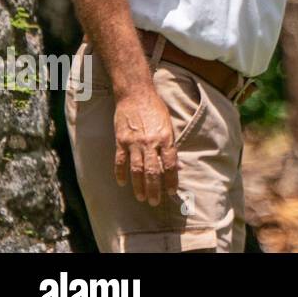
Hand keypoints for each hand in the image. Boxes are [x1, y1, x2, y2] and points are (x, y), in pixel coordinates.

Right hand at [113, 87, 178, 205]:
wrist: (135, 94)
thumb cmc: (155, 109)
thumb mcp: (168, 124)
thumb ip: (170, 144)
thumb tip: (177, 164)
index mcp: (166, 138)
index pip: (170, 164)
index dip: (171, 180)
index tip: (171, 192)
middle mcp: (151, 142)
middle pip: (153, 171)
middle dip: (154, 188)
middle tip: (155, 202)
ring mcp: (135, 142)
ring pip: (137, 170)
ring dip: (139, 186)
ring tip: (141, 197)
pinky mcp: (121, 141)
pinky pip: (120, 161)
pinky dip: (120, 173)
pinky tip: (122, 183)